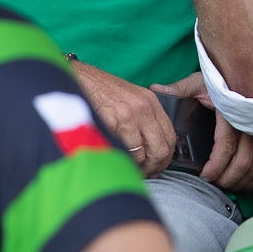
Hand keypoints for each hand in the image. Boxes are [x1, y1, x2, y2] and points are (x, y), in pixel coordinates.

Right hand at [74, 62, 175, 179]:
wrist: (81, 78)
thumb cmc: (104, 91)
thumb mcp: (132, 98)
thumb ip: (145, 117)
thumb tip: (154, 146)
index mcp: (151, 102)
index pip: (171, 135)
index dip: (167, 156)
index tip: (160, 165)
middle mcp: (143, 108)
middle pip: (160, 148)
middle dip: (155, 167)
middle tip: (148, 173)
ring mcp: (127, 115)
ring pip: (141, 155)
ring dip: (137, 168)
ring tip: (130, 170)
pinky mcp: (110, 123)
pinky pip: (122, 151)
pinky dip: (121, 160)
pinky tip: (118, 161)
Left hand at [153, 72, 252, 192]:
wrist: (251, 70)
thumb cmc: (223, 77)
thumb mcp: (200, 81)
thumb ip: (180, 89)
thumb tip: (156, 89)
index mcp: (232, 111)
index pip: (227, 146)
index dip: (216, 165)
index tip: (205, 175)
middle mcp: (252, 122)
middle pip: (244, 161)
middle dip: (228, 178)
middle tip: (215, 182)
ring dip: (242, 180)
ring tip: (227, 183)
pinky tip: (246, 180)